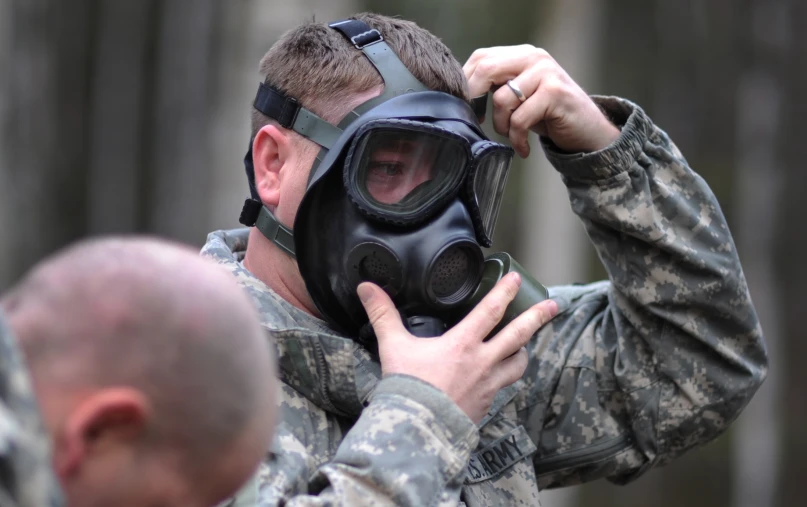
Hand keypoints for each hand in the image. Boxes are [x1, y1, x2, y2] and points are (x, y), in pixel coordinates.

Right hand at [357, 273, 558, 422]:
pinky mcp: (486, 404)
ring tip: (526, 343)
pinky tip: (502, 374)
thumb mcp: (393, 345)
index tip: (517, 278)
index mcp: (463, 344)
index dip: (505, 291)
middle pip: (519, 334)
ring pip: (518, 363)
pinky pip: (504, 386)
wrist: (417, 429)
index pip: (491, 310)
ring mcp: (488, 385)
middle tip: (554, 306)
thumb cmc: (407, 386)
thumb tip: (367, 288)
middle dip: (538, 317)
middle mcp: (482, 362)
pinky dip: (507, 376)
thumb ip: (383, 314)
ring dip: (524, 350)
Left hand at [464, 44, 619, 156]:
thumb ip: (497, 87)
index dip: (466, 83)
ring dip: (501, 125)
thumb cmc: (548, 115)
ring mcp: (546, 73)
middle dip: (474, 100)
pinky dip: (517, 139)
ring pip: (501, 99)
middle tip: (478, 122)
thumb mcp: (519, 97)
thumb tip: (462, 96)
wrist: (587, 130)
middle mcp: (533, 57)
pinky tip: (523, 148)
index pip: (481, 58)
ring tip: (512, 136)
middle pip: (486, 70)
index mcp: (521, 54)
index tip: (465, 108)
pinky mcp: (555, 93)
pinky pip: (520, 119)